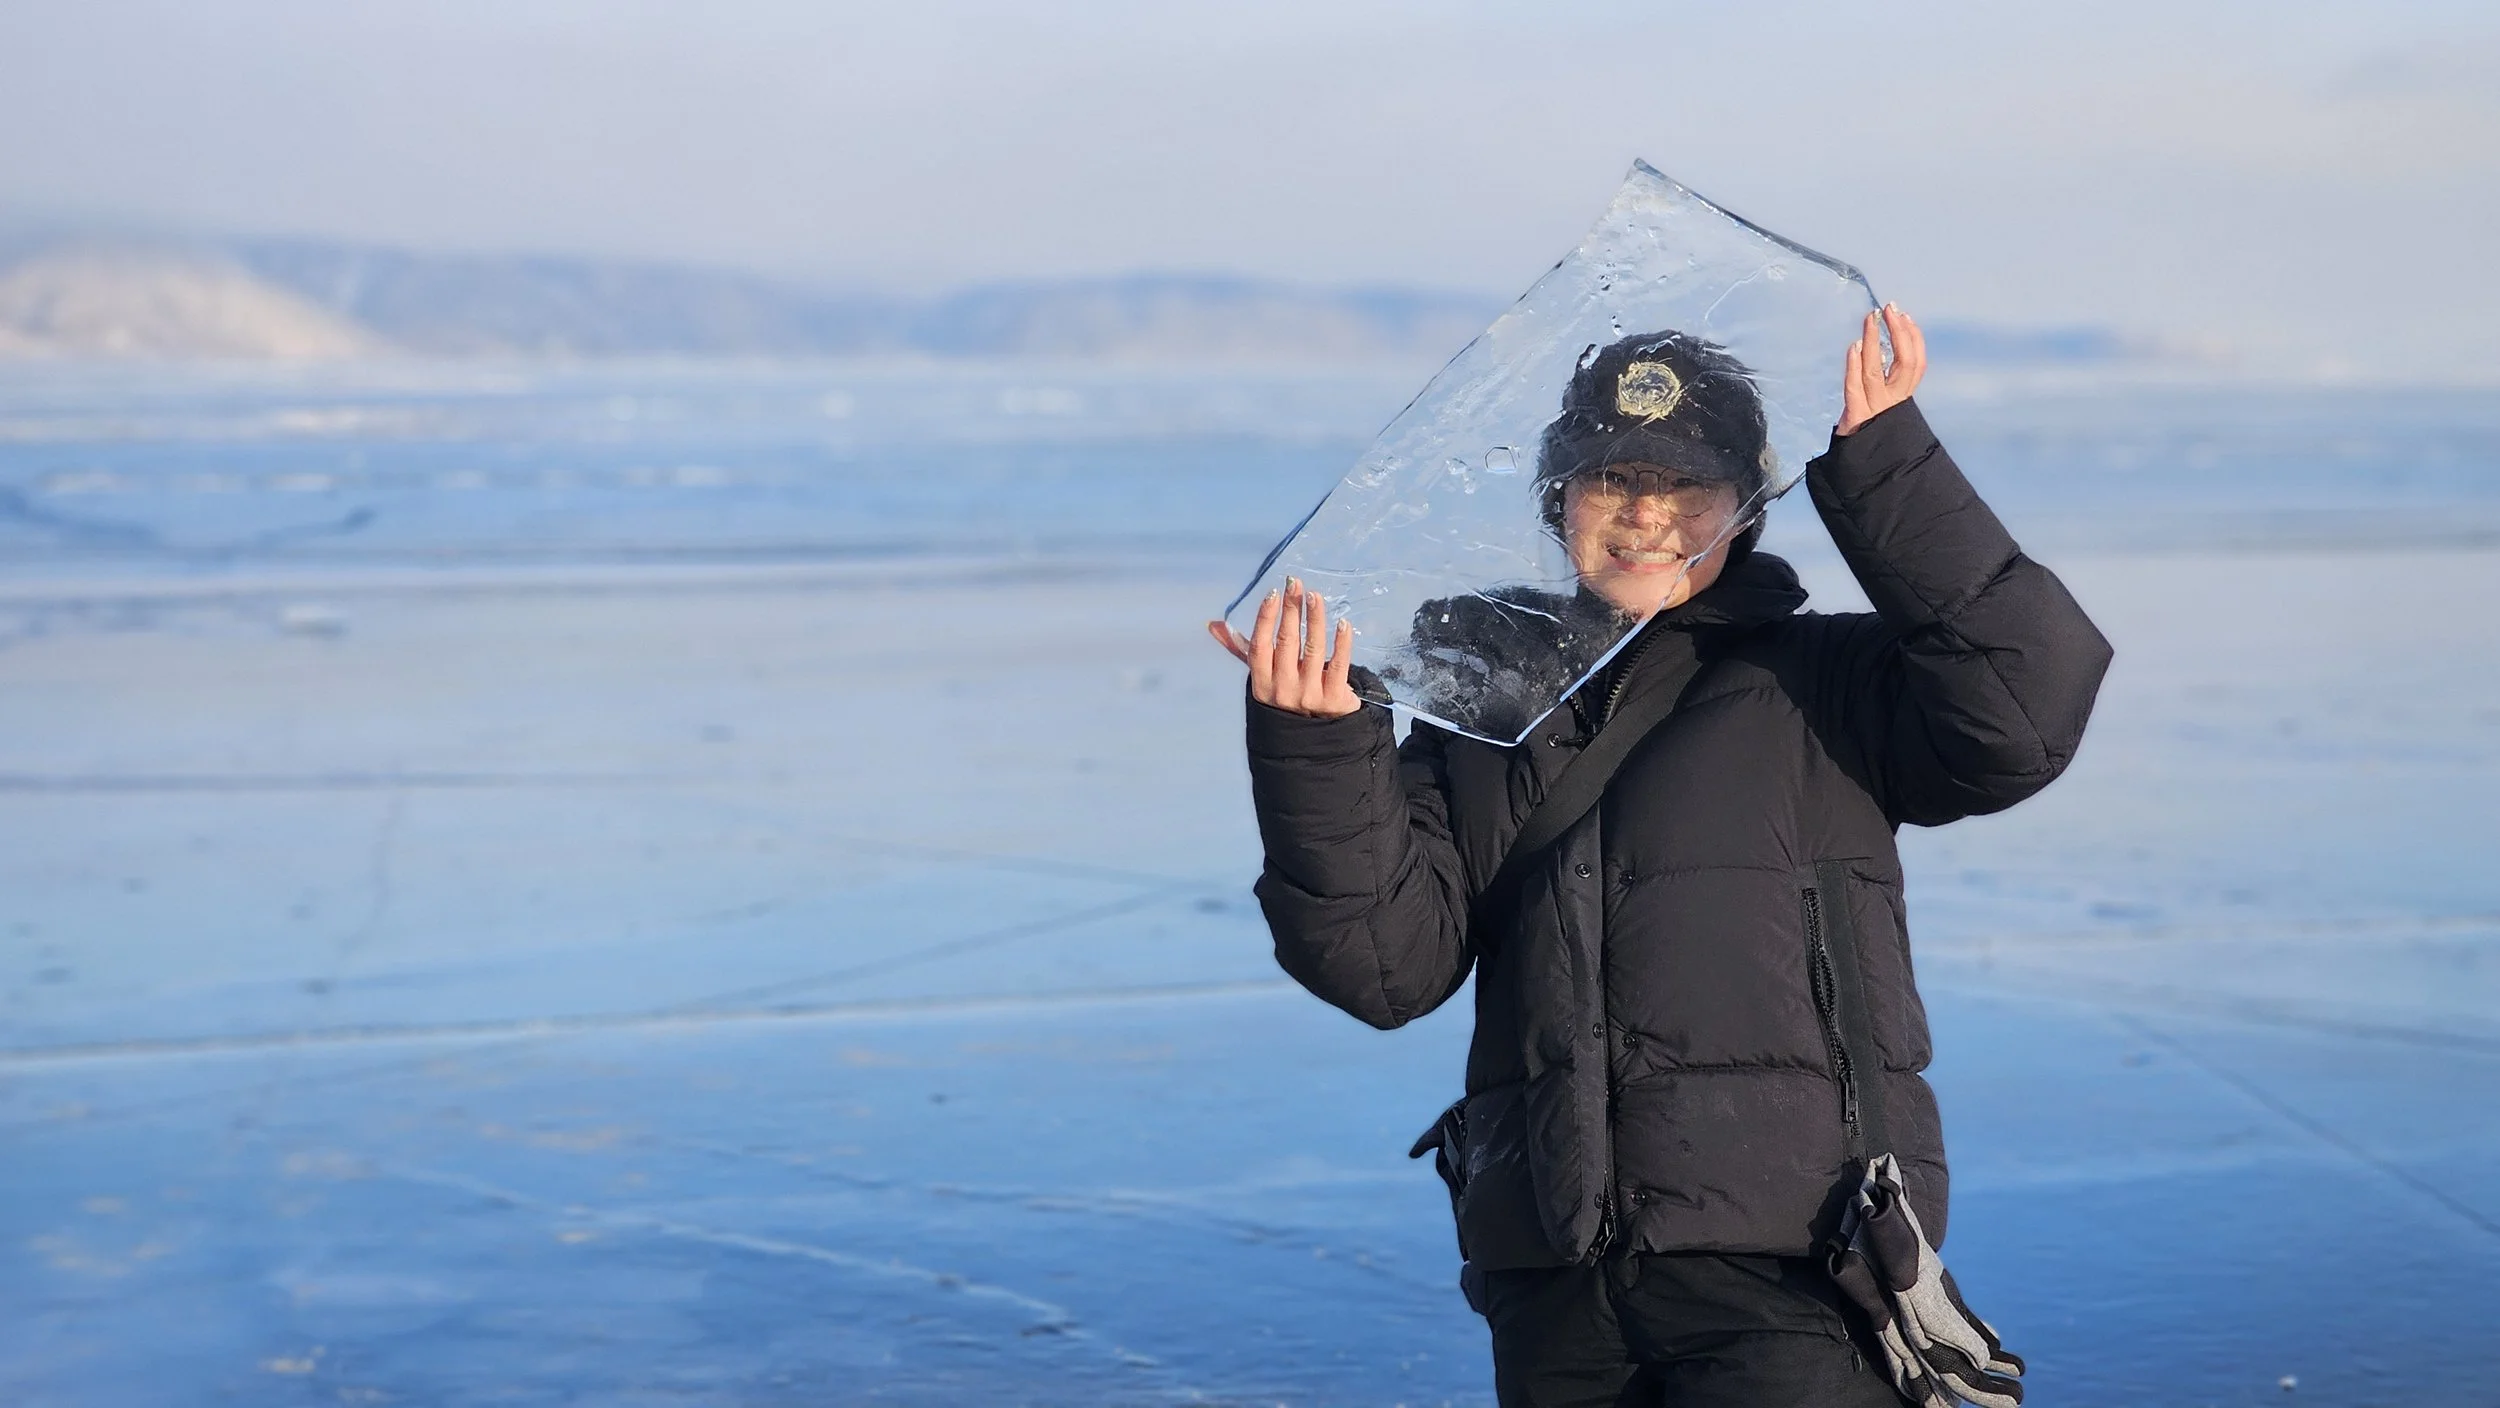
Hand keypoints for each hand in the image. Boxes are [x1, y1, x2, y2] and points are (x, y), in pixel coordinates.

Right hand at [1204, 577, 1361, 718]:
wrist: (1313, 742)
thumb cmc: (1284, 699)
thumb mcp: (1262, 678)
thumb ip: (1241, 650)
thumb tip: (1214, 625)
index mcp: (1262, 684)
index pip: (1260, 646)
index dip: (1265, 618)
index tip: (1274, 594)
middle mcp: (1283, 690)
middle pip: (1287, 643)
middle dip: (1291, 610)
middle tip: (1296, 584)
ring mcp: (1310, 695)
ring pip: (1313, 649)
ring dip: (1314, 619)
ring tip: (1315, 597)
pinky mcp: (1335, 699)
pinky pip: (1339, 665)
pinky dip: (1342, 643)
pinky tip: (1343, 623)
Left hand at [1837, 303, 1925, 436]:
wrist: (1866, 474)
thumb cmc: (1871, 437)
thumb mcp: (1884, 410)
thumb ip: (1884, 387)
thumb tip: (1876, 352)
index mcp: (1903, 399)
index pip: (1916, 364)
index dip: (1913, 338)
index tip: (1905, 317)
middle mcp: (1894, 403)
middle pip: (1904, 363)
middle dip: (1898, 332)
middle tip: (1890, 309)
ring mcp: (1876, 411)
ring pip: (1877, 371)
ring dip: (1873, 341)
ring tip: (1870, 319)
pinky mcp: (1856, 419)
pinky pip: (1855, 388)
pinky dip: (1854, 366)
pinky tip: (1855, 347)